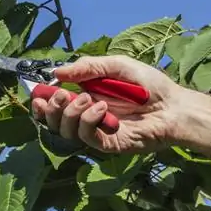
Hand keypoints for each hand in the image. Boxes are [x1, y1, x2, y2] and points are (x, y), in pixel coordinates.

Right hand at [31, 55, 182, 152]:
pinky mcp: (108, 144)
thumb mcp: (116, 66)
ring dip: (71, 114)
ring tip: (88, 99)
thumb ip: (87, 67)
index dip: (42, 104)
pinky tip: (101, 109)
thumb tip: (56, 72)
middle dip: (52, 110)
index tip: (37, 95)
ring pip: (67, 132)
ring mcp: (97, 132)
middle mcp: (87, 117)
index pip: (56, 106)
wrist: (174, 106)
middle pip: (55, 122)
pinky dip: (88, 121)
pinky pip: (87, 137)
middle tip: (62, 96)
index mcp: (86, 98)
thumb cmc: (149, 85)